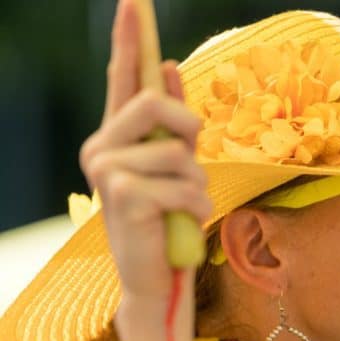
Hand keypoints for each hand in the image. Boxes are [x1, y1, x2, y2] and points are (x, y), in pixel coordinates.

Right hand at [78, 0, 212, 298]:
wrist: (158, 274)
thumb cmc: (168, 218)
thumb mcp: (174, 165)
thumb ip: (171, 122)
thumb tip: (167, 64)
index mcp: (115, 136)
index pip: (121, 79)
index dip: (128, 40)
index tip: (133, 2)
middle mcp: (100, 147)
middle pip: (156, 105)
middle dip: (188, 133)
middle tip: (189, 164)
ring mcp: (106, 171)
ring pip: (179, 153)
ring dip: (196, 185)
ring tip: (181, 207)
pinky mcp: (123, 197)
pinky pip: (184, 186)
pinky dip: (197, 207)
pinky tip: (181, 223)